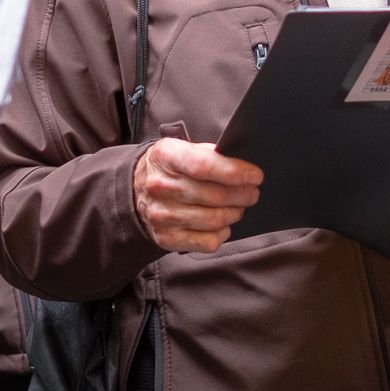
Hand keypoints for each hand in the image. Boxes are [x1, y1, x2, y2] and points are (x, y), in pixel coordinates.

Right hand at [131, 139, 262, 253]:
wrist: (134, 190)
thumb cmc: (168, 167)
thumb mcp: (181, 148)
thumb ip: (208, 154)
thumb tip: (241, 166)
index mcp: (165, 156)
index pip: (203, 166)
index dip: (234, 172)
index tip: (255, 176)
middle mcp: (160, 186)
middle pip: (214, 195)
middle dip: (242, 195)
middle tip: (252, 192)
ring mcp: (162, 215)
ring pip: (214, 220)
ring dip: (235, 214)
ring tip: (239, 207)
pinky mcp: (166, 238)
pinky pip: (207, 241)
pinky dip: (223, 234)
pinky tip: (223, 224)